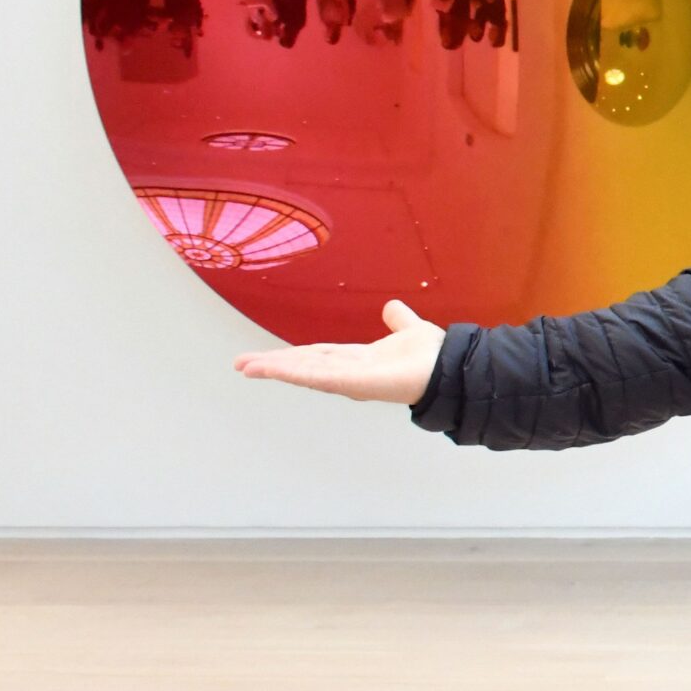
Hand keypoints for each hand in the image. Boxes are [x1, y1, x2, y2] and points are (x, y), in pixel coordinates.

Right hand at [232, 298, 446, 403]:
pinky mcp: (354, 382)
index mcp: (357, 359)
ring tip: (246, 367)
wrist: (449, 366)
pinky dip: (294, 373)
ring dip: (275, 369)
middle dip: (272, 365)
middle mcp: (348, 371)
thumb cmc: (432, 355)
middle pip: (302, 365)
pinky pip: (319, 376)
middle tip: (241, 364)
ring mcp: (349, 379)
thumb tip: (392, 307)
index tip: (265, 357)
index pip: (315, 356)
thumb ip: (399, 320)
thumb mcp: (409, 329)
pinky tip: (273, 369)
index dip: (290, 356)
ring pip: (304, 372)